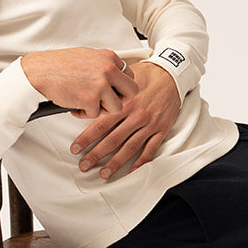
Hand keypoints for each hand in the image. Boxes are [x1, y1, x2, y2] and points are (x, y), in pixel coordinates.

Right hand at [20, 47, 138, 118]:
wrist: (39, 72)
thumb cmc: (58, 64)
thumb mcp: (87, 56)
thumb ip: (104, 64)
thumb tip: (116, 75)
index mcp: (109, 57)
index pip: (130, 75)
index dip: (121, 86)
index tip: (113, 90)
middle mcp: (108, 69)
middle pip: (132, 91)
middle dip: (120, 99)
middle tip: (106, 101)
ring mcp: (101, 84)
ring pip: (117, 107)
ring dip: (102, 109)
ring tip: (86, 103)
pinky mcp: (91, 99)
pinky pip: (96, 114)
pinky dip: (84, 113)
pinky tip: (74, 105)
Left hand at [69, 60, 182, 179]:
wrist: (172, 73)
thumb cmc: (146, 75)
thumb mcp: (122, 80)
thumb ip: (104, 94)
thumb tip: (82, 108)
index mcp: (124, 104)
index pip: (101, 125)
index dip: (86, 139)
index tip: (75, 149)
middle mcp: (136, 116)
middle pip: (113, 140)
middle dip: (96, 155)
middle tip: (84, 165)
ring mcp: (149, 124)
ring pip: (130, 148)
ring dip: (116, 163)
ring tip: (105, 173)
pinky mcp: (161, 128)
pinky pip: (151, 149)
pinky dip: (141, 161)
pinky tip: (132, 169)